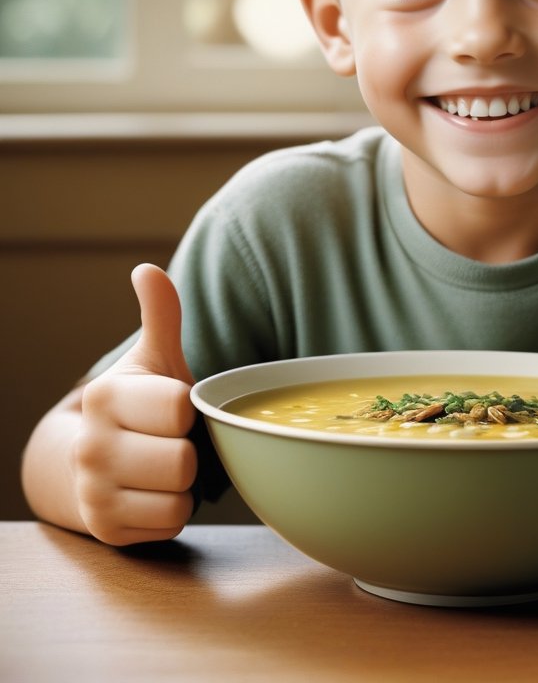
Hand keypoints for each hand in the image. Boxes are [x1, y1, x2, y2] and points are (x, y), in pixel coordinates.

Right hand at [74, 264, 196, 544]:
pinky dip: (171, 510)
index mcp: (106, 396)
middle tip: (169, 442)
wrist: (89, 463)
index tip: (171, 408)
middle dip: (188, 450)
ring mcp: (93, 491)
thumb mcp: (152, 360)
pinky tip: (154, 493)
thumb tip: (147, 269)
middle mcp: (90, 445)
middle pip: (183, 459)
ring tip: (163, 466)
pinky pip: (171, 522)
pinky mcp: (105, 529)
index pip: (180, 408)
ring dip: (183, 483)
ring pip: (179, 495)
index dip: (188, 410)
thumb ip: (160, 316)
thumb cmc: (139, 405)